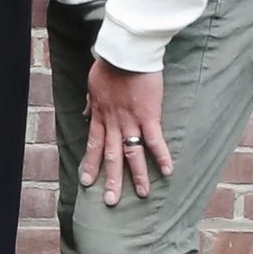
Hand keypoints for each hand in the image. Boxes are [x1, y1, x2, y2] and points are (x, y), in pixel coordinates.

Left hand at [81, 58, 170, 205]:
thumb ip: (91, 103)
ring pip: (132, 153)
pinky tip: (167, 172)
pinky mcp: (149, 116)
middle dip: (111, 180)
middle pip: (111, 156)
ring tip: (142, 194)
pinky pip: (155, 140)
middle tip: (111, 201)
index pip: (93, 145)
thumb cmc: (110, 65)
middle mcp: (113, 123)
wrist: (126, 52)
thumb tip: (85, 113)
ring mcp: (131, 121)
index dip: (90, 165)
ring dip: (137, 175)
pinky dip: (161, 156)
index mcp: (100, 116)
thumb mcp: (93, 86)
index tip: (87, 182)